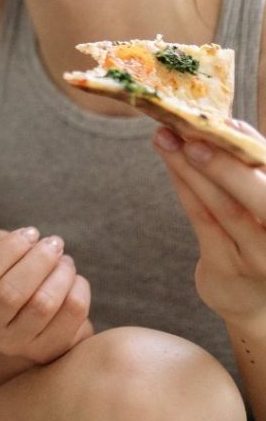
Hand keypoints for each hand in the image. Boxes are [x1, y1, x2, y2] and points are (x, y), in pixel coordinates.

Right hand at [0, 226, 92, 363]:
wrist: (34, 319)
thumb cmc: (10, 276)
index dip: (7, 250)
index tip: (30, 233)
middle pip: (11, 293)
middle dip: (38, 260)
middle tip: (54, 243)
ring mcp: (15, 345)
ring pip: (42, 304)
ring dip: (60, 273)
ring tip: (65, 260)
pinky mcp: (47, 351)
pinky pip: (70, 315)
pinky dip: (78, 289)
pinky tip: (74, 279)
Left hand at [154, 124, 265, 335]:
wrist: (254, 299)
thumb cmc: (262, 234)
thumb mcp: (264, 201)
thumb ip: (255, 165)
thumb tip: (230, 124)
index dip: (251, 146)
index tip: (222, 122)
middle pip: (259, 196)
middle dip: (221, 163)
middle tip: (187, 135)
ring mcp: (259, 257)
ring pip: (222, 206)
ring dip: (189, 168)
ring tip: (165, 139)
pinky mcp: (225, 267)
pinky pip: (202, 220)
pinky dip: (185, 187)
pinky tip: (170, 164)